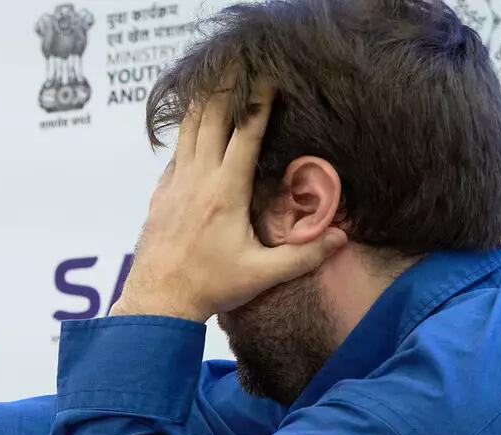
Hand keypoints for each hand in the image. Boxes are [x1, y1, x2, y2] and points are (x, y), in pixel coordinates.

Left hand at [110, 87, 346, 320]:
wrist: (158, 301)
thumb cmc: (210, 287)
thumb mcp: (262, 274)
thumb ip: (304, 255)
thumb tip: (343, 238)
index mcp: (225, 191)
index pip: (246, 134)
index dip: (259, 103)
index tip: (269, 78)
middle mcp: (198, 180)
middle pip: (211, 119)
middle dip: (226, 89)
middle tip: (238, 66)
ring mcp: (175, 185)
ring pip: (187, 132)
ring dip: (201, 104)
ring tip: (212, 82)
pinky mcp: (160, 196)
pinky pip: (174, 155)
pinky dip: (185, 135)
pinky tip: (192, 130)